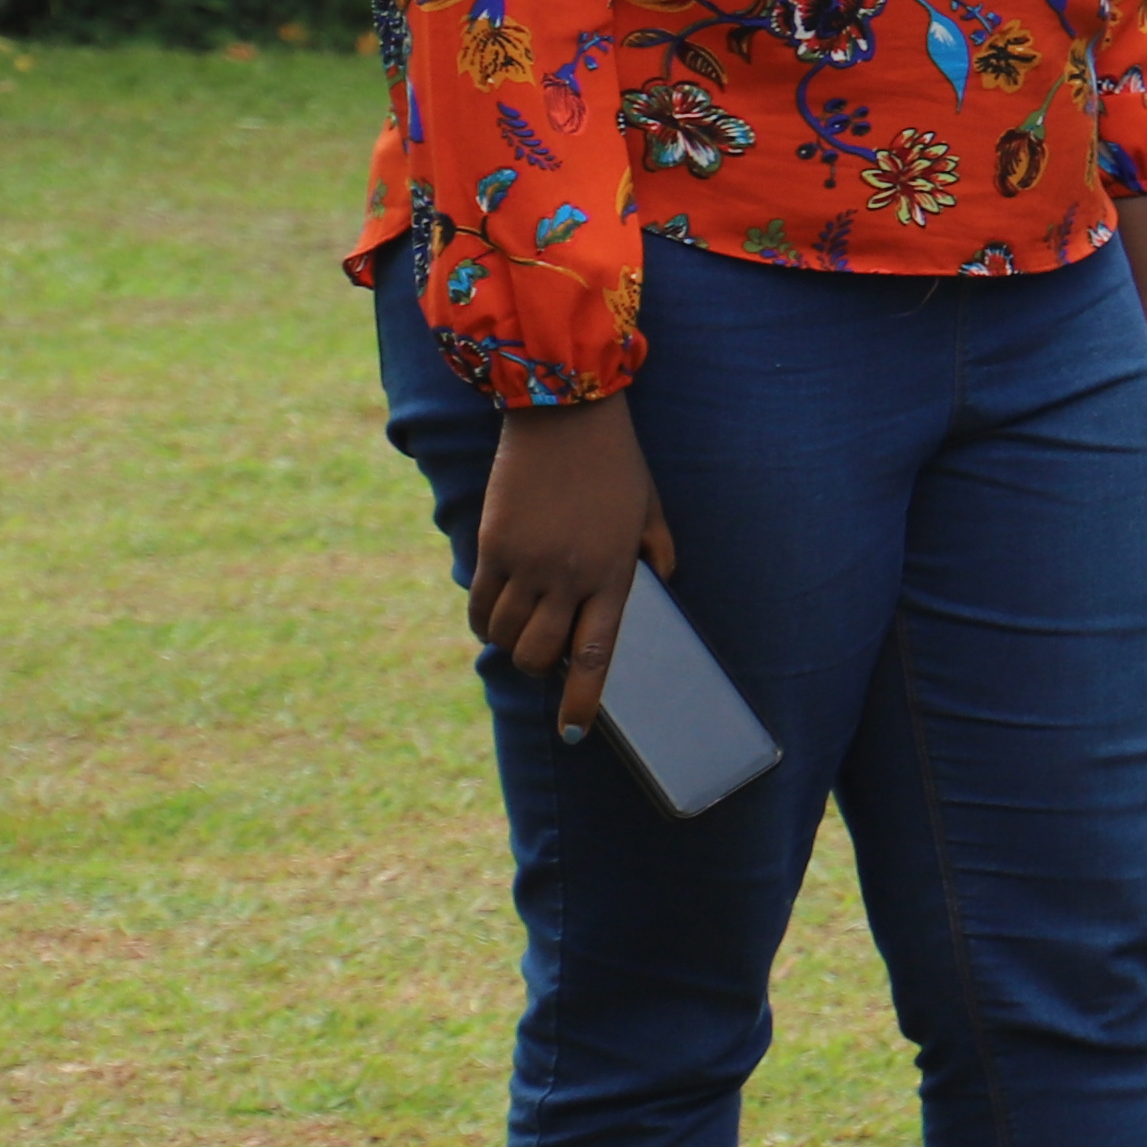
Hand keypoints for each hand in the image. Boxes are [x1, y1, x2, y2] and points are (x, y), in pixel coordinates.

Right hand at [475, 398, 677, 729]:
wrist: (563, 414)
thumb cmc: (615, 462)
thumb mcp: (649, 508)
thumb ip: (657, 551)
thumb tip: (666, 581)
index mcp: (613, 574)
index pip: (596, 655)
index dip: (583, 701)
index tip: (574, 733)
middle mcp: (568, 577)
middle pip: (538, 655)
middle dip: (537, 668)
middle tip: (542, 656)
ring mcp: (527, 564)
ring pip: (504, 635)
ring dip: (509, 642)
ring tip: (520, 626)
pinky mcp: (494, 546)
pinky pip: (480, 604)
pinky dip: (484, 619)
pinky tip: (494, 611)